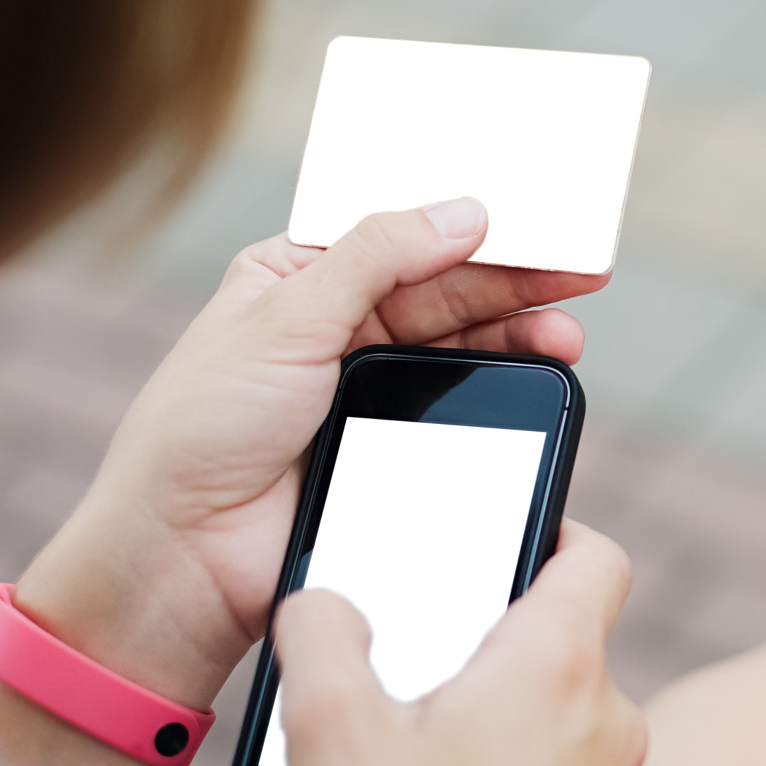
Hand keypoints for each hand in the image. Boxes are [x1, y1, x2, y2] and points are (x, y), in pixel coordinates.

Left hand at [11, 197, 607, 708]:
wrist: (184, 554)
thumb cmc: (202, 428)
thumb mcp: (287, 315)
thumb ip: (378, 256)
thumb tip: (464, 211)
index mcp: (294, 277)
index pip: (396, 234)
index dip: (466, 224)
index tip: (536, 221)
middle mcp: (331, 327)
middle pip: (442, 291)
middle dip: (513, 285)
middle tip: (582, 280)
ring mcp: (363, 391)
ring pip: (458, 352)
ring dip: (515, 339)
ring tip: (565, 339)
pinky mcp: (387, 450)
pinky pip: (456, 413)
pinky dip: (498, 394)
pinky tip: (533, 381)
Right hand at [275, 521, 646, 765]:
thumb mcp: (331, 729)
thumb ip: (322, 632)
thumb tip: (325, 600)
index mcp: (558, 666)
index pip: (595, 554)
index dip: (552, 527)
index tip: (503, 538)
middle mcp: (611, 720)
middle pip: (568, 637)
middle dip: (496, 639)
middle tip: (422, 662)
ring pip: (566, 712)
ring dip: (507, 714)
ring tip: (425, 750)